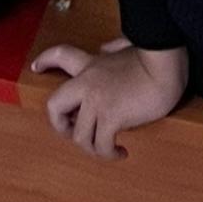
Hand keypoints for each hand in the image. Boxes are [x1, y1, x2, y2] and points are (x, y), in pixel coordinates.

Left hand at [35, 41, 187, 160]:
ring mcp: (96, 100)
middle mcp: (88, 81)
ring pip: (79, 135)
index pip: (61, 55)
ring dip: (92, 147)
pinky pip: (101, 145)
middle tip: (74, 132)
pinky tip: (120, 151)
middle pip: (54, 105)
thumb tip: (107, 47)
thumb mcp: (128, 48)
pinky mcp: (111, 116)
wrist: (165, 66)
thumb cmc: (153, 58)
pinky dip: (110, 154)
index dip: (45, 61)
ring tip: (107, 148)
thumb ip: (114, 47)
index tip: (36, 67)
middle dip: (59, 125)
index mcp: (91, 64)